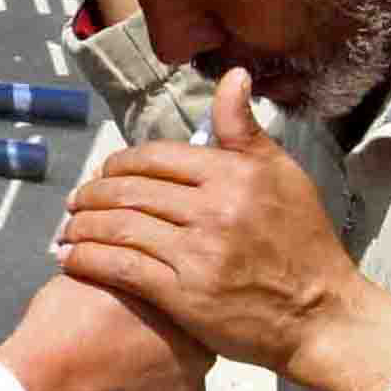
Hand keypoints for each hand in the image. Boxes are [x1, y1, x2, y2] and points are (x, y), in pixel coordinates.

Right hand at [0, 273, 212, 390]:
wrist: (39, 390)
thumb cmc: (62, 330)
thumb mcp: (89, 276)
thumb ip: (120, 269)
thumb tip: (121, 259)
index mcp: (178, 311)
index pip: (183, 301)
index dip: (158, 303)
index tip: (137, 308)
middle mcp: (197, 352)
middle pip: (188, 339)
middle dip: (164, 336)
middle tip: (127, 337)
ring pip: (181, 373)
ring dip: (160, 369)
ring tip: (120, 366)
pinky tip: (120, 389)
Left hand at [55, 69, 390, 390]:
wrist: (323, 315)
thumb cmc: (304, 244)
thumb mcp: (284, 175)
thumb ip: (245, 130)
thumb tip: (233, 75)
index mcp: (233, 175)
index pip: (155, 157)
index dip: (119, 163)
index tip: (104, 173)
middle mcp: (213, 210)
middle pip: (130, 191)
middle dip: (92, 194)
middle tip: (76, 200)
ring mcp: (197, 253)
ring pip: (119, 227)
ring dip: (82, 225)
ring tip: (67, 228)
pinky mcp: (184, 295)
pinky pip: (122, 267)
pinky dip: (88, 258)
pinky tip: (71, 257)